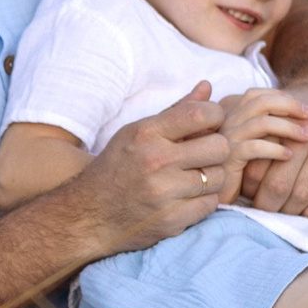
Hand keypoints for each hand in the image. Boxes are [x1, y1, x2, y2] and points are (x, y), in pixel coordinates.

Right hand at [72, 83, 230, 254]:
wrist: (88, 214)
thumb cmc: (116, 167)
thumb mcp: (138, 133)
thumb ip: (176, 111)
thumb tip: (208, 86)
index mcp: (146, 134)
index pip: (201, 114)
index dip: (215, 116)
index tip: (210, 124)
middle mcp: (155, 161)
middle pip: (219, 147)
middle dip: (216, 150)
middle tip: (202, 155)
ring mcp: (163, 193)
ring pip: (218, 178)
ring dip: (210, 178)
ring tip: (191, 178)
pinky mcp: (171, 220)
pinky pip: (210, 205)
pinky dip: (202, 201)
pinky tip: (184, 198)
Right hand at [215, 88, 307, 198]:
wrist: (214, 194)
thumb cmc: (238, 172)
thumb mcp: (253, 145)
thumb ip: (265, 129)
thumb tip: (297, 118)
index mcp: (231, 116)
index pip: (255, 94)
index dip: (281, 97)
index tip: (303, 108)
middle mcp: (226, 124)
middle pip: (260, 102)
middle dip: (289, 106)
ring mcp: (225, 140)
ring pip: (261, 122)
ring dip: (289, 127)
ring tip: (307, 136)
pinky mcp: (227, 160)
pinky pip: (255, 147)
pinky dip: (276, 149)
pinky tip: (289, 155)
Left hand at [239, 78, 307, 217]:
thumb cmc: (289, 117)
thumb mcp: (265, 119)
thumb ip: (246, 141)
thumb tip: (225, 181)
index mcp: (278, 127)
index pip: (256, 170)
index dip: (248, 190)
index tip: (246, 197)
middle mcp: (306, 135)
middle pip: (278, 185)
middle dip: (267, 205)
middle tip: (262, 210)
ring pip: (303, 194)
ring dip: (290, 211)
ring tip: (281, 211)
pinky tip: (306, 212)